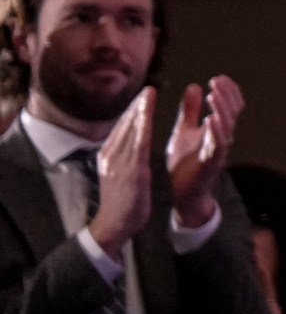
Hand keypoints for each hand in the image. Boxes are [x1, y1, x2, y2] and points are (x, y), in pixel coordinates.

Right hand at [85, 88, 156, 254]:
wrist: (113, 224)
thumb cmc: (120, 201)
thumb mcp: (117, 174)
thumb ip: (122, 157)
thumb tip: (127, 142)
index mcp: (108, 156)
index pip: (121, 128)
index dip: (132, 111)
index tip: (142, 97)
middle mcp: (111, 156)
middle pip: (124, 126)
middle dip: (136, 106)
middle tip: (147, 89)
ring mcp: (119, 164)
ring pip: (130, 132)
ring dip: (139, 112)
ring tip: (148, 96)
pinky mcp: (130, 173)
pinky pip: (137, 147)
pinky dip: (142, 130)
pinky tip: (148, 119)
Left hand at [165, 76, 242, 227]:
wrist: (181, 192)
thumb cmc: (183, 163)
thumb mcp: (184, 131)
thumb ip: (189, 111)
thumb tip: (194, 86)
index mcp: (217, 130)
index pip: (230, 106)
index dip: (228, 92)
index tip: (218, 78)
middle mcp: (222, 138)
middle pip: (232, 113)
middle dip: (226, 96)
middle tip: (216, 82)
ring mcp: (219, 151)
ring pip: (227, 126)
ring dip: (221, 109)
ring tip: (213, 95)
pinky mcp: (212, 163)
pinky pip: (218, 145)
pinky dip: (216, 131)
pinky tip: (210, 119)